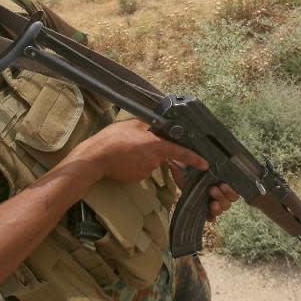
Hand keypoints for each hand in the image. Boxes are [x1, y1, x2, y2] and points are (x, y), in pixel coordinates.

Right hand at [72, 119, 208, 183]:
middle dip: (156, 150)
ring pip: (152, 162)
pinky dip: (138, 163)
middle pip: (163, 154)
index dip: (194, 158)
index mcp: (157, 146)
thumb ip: (150, 125)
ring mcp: (146, 171)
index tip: (205, 164)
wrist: (95, 158)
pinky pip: (143, 168)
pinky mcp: (138, 178)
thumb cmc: (113, 139)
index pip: (181, 152)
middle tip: (137, 144)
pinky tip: (125, 158)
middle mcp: (154, 161)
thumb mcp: (133, 124)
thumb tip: (159, 123)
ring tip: (128, 149)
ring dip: (145, 155)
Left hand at [167, 160, 239, 221]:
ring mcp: (211, 199)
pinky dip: (211, 217)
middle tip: (212, 189)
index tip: (223, 184)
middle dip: (223, 197)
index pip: (235, 190)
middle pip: (230, 200)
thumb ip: (203, 161)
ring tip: (212, 204)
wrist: (178, 165)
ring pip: (222, 208)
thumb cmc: (191, 161)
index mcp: (223, 179)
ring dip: (219, 207)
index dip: (232, 190)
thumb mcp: (197, 159)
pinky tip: (209, 217)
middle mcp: (220, 190)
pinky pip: (211, 216)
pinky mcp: (202, 205)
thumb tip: (205, 165)